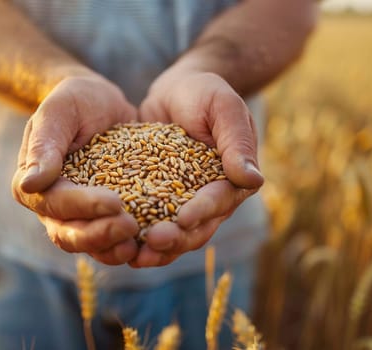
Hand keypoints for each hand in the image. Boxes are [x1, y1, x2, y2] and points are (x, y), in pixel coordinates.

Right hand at [11, 73, 139, 264]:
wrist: (101, 104)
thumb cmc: (76, 101)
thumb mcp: (60, 111)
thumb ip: (45, 144)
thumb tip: (30, 184)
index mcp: (34, 185)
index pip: (55, 203)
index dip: (83, 206)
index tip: (114, 201)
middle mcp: (53, 209)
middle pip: (70, 235)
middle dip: (100, 234)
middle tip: (130, 225)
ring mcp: (79, 217)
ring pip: (91, 245)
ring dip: (114, 248)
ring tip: (141, 242)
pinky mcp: (104, 218)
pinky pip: (113, 240)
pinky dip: (131, 244)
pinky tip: (153, 241)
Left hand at [131, 69, 263, 266]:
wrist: (175, 92)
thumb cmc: (204, 93)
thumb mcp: (223, 106)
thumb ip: (236, 141)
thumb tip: (253, 180)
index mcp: (232, 180)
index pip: (219, 202)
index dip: (202, 212)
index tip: (182, 219)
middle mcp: (211, 199)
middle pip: (197, 229)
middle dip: (176, 238)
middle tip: (151, 242)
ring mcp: (184, 204)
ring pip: (175, 235)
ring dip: (157, 249)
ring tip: (135, 256)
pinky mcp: (158, 202)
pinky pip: (149, 225)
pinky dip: (137, 237)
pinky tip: (119, 246)